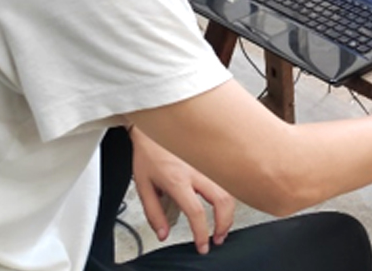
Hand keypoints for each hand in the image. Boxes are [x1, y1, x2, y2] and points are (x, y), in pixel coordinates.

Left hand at [130, 125, 235, 253]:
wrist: (156, 126)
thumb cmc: (149, 153)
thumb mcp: (142, 186)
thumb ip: (153, 212)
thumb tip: (163, 233)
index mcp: (178, 180)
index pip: (196, 212)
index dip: (201, 233)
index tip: (202, 245)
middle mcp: (197, 171)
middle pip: (222, 201)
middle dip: (224, 224)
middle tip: (217, 238)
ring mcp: (208, 164)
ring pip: (229, 190)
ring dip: (229, 213)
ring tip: (222, 226)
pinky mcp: (213, 159)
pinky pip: (227, 181)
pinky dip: (228, 198)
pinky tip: (223, 206)